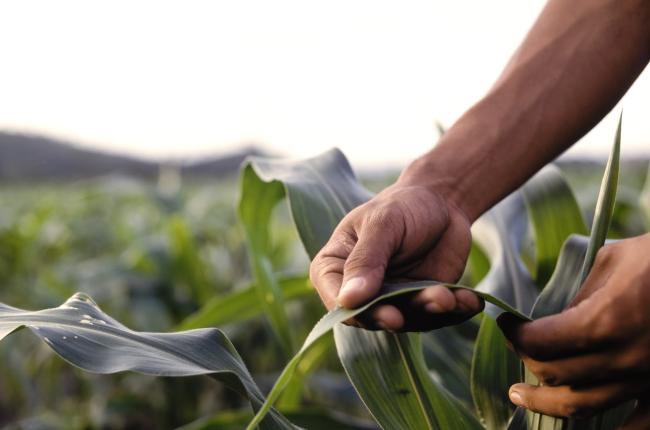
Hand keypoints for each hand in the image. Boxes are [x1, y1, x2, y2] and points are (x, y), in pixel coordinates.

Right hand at [309, 181, 483, 331]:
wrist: (443, 202)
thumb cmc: (402, 206)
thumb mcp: (382, 224)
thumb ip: (365, 260)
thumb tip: (348, 299)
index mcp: (336, 267)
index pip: (335, 298)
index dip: (354, 310)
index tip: (378, 311)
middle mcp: (361, 290)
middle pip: (369, 317)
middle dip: (389, 318)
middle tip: (402, 318)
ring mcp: (393, 299)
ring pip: (408, 319)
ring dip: (427, 311)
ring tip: (448, 297)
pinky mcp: (423, 303)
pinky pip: (438, 316)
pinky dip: (455, 310)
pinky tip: (471, 301)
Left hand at [498, 234, 649, 426]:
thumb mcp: (612, 261)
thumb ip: (579, 296)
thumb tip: (555, 320)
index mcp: (605, 321)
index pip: (539, 342)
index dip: (514, 333)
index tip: (505, 323)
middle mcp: (624, 358)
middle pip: (554, 374)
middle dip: (525, 359)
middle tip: (514, 348)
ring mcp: (647, 379)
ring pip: (583, 405)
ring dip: (545, 403)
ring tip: (522, 396)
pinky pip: (635, 427)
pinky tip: (581, 428)